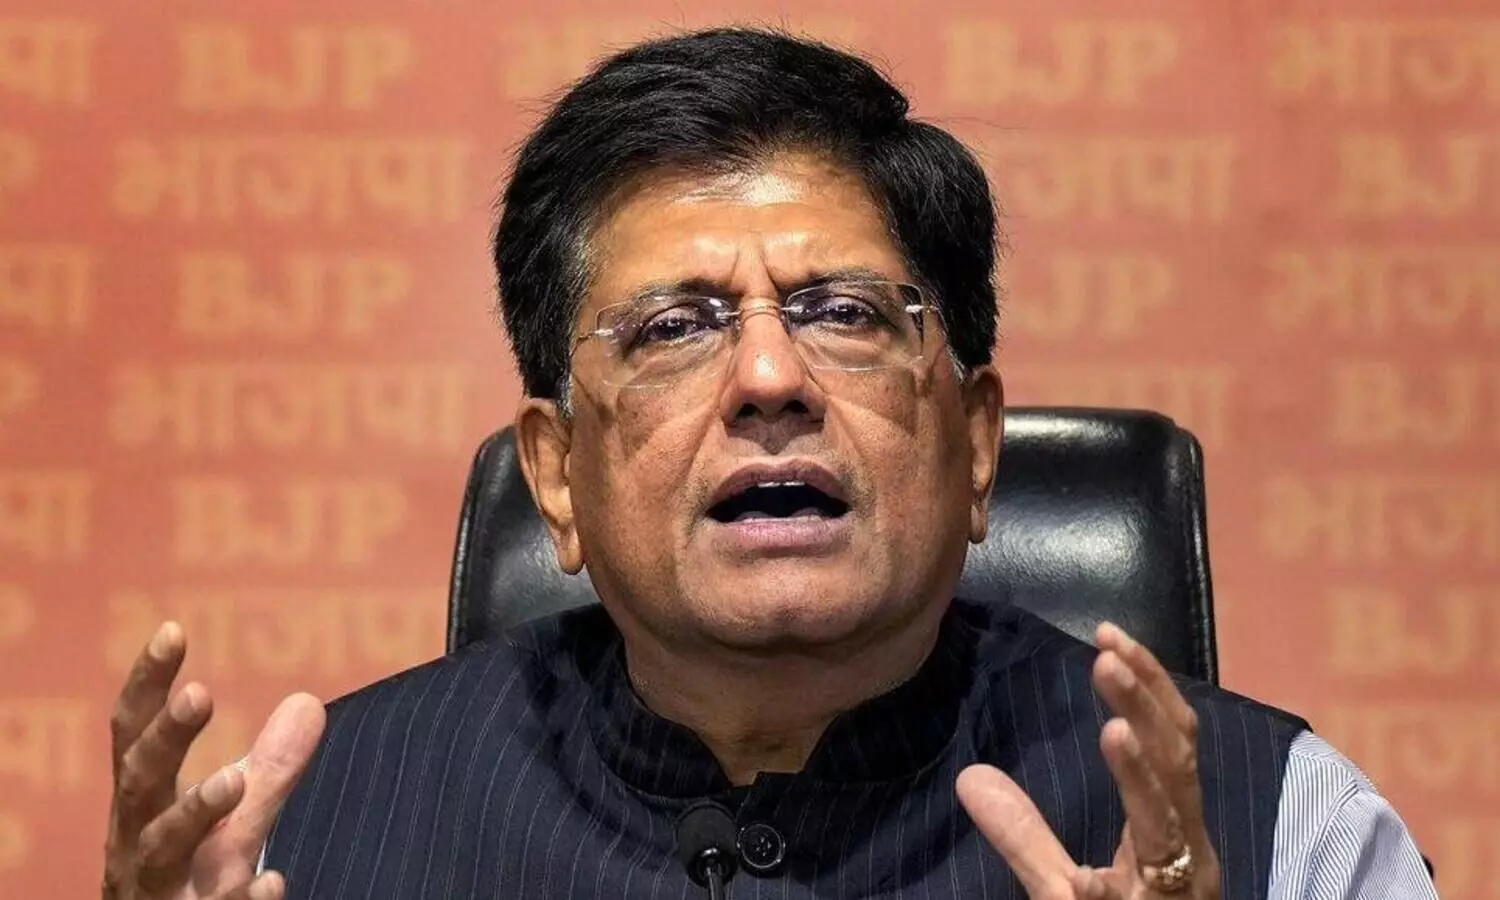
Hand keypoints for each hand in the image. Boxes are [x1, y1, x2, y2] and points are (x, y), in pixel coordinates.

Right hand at [103, 622, 326, 899]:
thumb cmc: (187, 883)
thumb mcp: (228, 823)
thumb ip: (268, 768)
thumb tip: (307, 702)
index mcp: (142, 807)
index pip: (133, 737)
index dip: (147, 685)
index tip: (172, 629)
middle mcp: (138, 846)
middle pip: (139, 785)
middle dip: (164, 740)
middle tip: (199, 694)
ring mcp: (158, 894)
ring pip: (161, 852)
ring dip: (194, 814)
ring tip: (232, 780)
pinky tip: (273, 882)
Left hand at [956, 623, 1217, 898]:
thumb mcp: (1060, 888)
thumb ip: (1023, 834)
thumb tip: (971, 778)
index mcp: (1172, 832)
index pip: (1171, 743)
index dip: (1147, 689)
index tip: (1109, 638)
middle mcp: (1191, 845)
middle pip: (1179, 751)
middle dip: (1147, 693)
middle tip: (1107, 640)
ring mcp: (1187, 874)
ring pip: (1176, 784)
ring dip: (1144, 726)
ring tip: (1109, 671)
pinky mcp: (1167, 897)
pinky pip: (1160, 839)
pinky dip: (1140, 782)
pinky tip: (1116, 739)